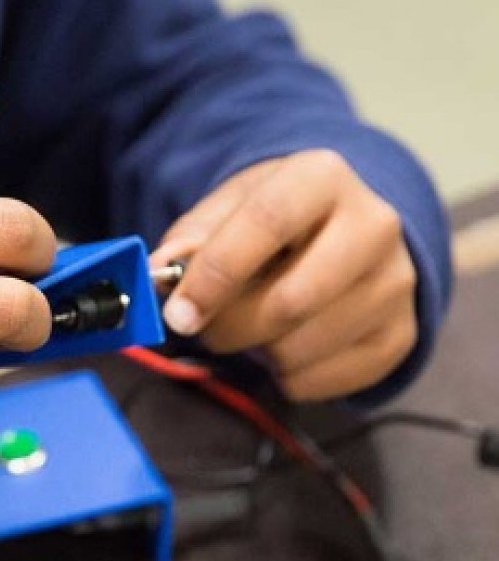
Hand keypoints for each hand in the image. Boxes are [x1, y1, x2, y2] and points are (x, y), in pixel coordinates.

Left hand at [151, 151, 417, 400]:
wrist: (350, 231)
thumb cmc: (276, 222)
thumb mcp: (230, 209)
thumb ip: (191, 239)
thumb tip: (161, 272)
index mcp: (323, 178)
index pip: (267, 223)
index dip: (216, 274)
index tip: (179, 313)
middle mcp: (374, 226)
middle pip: (288, 302)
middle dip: (228, 328)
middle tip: (205, 327)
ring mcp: (395, 284)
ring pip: (298, 350)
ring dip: (256, 353)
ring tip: (255, 328)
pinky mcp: (399, 335)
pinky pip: (318, 382)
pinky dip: (284, 377)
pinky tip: (287, 344)